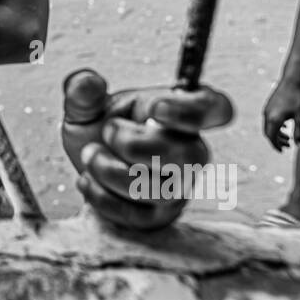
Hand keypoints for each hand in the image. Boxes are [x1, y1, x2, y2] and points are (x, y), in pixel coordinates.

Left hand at [60, 70, 232, 230]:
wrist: (88, 165)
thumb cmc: (97, 128)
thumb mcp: (86, 105)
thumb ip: (82, 91)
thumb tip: (86, 83)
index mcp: (181, 112)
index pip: (217, 109)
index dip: (194, 112)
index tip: (156, 109)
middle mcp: (191, 151)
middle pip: (190, 156)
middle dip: (134, 145)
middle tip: (106, 132)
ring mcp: (179, 188)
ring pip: (158, 190)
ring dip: (109, 170)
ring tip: (90, 154)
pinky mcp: (160, 217)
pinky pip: (136, 215)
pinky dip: (100, 196)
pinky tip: (88, 179)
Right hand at [263, 75, 299, 151]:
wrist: (293, 79)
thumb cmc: (299, 98)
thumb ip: (299, 132)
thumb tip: (299, 145)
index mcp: (274, 120)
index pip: (272, 138)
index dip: (277, 146)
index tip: (283, 151)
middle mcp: (267, 115)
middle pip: (269, 133)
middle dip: (277, 140)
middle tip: (288, 145)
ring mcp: (267, 109)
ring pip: (269, 126)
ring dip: (277, 133)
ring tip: (288, 136)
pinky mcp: (269, 104)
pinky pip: (270, 119)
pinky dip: (276, 125)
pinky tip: (286, 125)